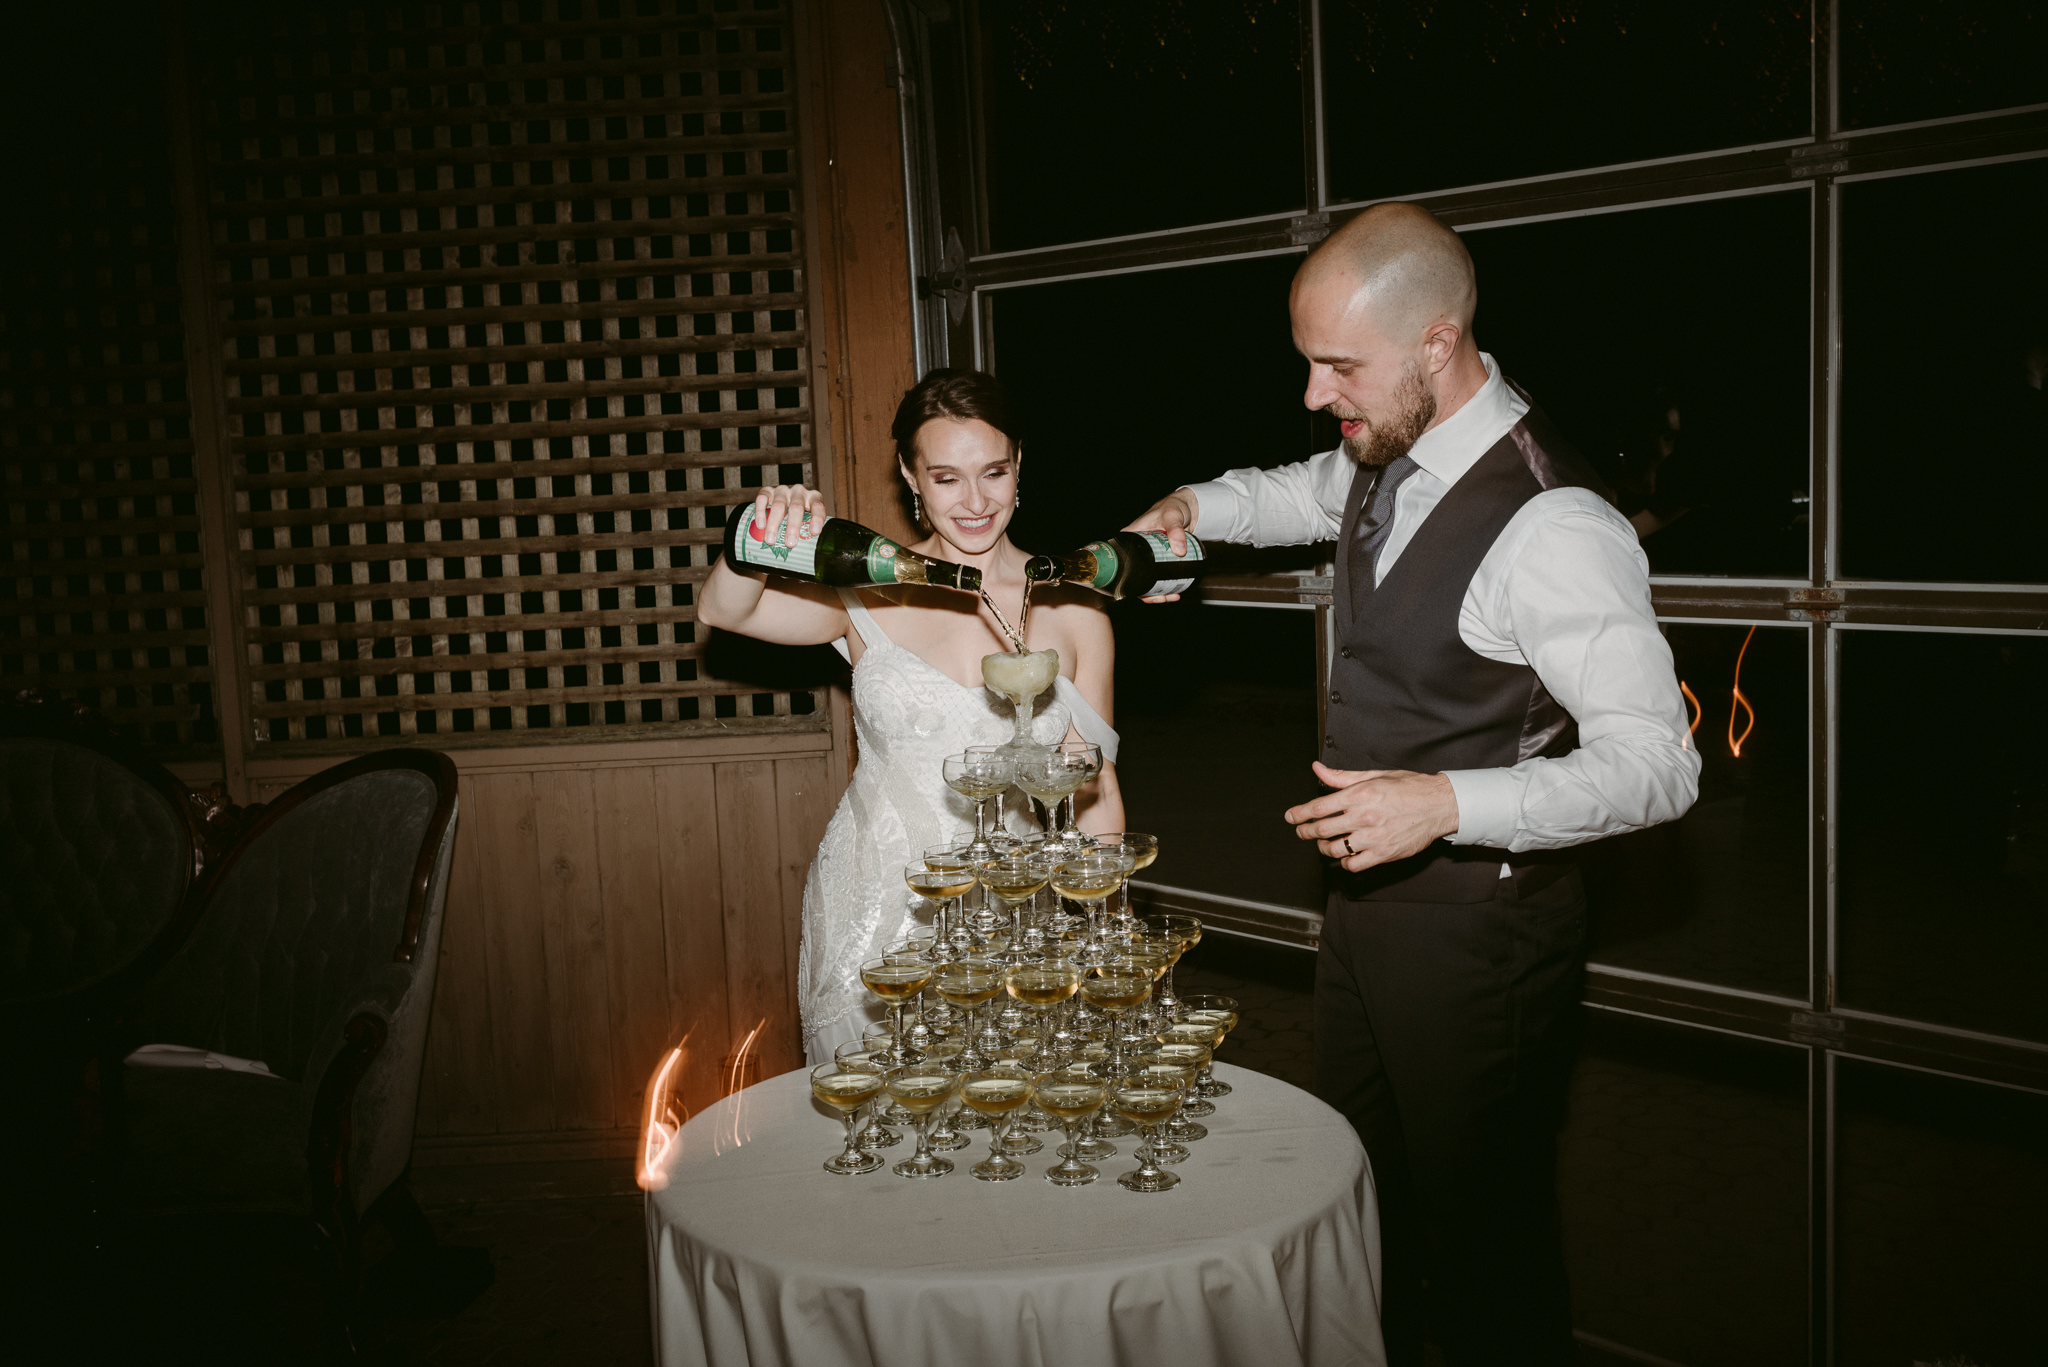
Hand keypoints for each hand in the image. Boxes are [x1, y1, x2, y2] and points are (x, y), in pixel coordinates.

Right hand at [749, 485, 829, 546]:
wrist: (782, 506)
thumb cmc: (798, 521)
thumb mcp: (807, 525)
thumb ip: (807, 538)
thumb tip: (805, 569)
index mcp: (813, 498)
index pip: (818, 506)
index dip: (817, 518)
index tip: (814, 532)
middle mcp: (799, 492)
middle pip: (796, 507)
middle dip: (793, 527)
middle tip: (790, 544)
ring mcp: (783, 490)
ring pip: (778, 505)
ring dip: (774, 524)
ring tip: (771, 541)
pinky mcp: (767, 491)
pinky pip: (762, 498)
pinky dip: (760, 512)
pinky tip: (760, 525)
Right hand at [1121, 489, 1199, 601]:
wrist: (1188, 508)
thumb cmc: (1174, 507)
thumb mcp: (1172, 516)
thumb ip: (1176, 530)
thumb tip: (1179, 551)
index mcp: (1129, 537)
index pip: (1119, 561)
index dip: (1123, 579)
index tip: (1137, 590)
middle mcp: (1135, 549)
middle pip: (1133, 576)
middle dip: (1146, 593)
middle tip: (1161, 597)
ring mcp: (1146, 557)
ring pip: (1145, 580)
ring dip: (1156, 593)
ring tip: (1170, 596)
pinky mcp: (1157, 560)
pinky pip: (1157, 577)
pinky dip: (1163, 587)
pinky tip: (1173, 593)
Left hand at [1284, 762, 1459, 872]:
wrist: (1439, 805)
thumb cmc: (1408, 788)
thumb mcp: (1374, 775)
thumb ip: (1342, 776)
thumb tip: (1318, 769)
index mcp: (1359, 794)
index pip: (1318, 807)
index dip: (1300, 814)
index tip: (1291, 817)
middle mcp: (1363, 816)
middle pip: (1321, 829)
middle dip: (1306, 831)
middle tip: (1302, 831)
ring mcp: (1373, 837)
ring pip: (1333, 849)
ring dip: (1323, 848)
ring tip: (1323, 843)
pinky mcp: (1383, 854)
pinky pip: (1353, 864)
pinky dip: (1344, 862)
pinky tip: (1344, 855)